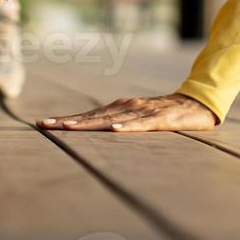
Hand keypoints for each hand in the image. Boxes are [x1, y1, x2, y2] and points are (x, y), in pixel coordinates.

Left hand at [35, 92, 219, 131]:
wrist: (197, 105)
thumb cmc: (164, 116)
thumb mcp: (138, 121)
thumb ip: (119, 124)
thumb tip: (96, 134)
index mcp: (120, 108)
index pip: (88, 116)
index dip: (66, 120)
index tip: (42, 124)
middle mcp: (127, 107)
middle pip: (93, 116)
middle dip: (68, 122)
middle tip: (44, 125)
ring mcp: (142, 111)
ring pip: (112, 118)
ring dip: (89, 123)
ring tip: (68, 128)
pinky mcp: (160, 118)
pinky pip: (142, 124)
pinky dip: (128, 126)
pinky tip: (115, 129)